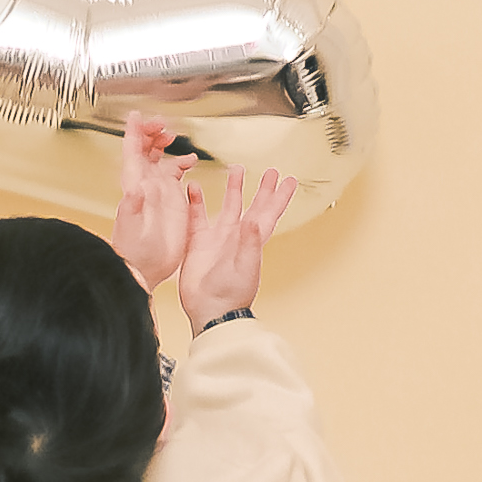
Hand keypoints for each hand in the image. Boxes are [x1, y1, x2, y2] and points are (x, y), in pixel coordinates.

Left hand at [110, 112, 193, 292]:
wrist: (145, 269)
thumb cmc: (135, 251)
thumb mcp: (132, 229)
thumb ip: (132, 208)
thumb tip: (133, 191)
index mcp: (135, 186)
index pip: (131, 152)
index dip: (134, 132)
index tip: (137, 115)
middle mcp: (145, 185)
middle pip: (144, 150)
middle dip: (151, 133)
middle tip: (162, 124)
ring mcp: (158, 192)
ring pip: (157, 159)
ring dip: (162, 144)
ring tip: (171, 135)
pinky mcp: (170, 201)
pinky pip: (174, 175)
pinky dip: (181, 164)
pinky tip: (189, 162)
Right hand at [177, 166, 296, 331]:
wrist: (209, 311)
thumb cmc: (231, 294)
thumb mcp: (244, 267)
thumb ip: (248, 242)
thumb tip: (252, 219)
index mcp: (253, 241)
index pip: (270, 213)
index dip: (280, 196)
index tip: (289, 180)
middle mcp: (238, 237)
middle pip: (254, 206)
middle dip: (263, 189)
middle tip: (271, 172)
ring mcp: (218, 239)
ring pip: (228, 207)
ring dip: (233, 189)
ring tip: (236, 170)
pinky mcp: (198, 243)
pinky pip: (197, 217)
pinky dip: (195, 202)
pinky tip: (192, 187)